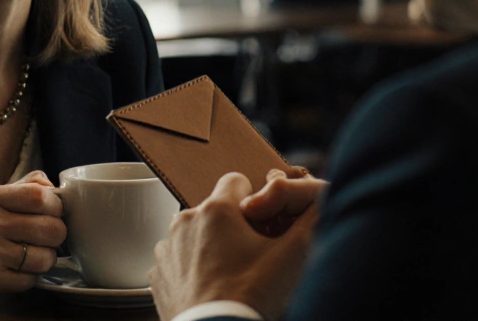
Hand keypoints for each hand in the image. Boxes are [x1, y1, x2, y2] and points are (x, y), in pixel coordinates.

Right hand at [0, 170, 65, 297]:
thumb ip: (24, 185)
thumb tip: (54, 186)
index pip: (40, 197)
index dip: (56, 206)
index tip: (54, 212)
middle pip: (50, 229)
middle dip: (57, 235)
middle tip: (48, 237)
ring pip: (45, 258)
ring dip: (46, 258)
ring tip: (32, 254)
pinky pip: (29, 281)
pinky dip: (29, 277)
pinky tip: (18, 269)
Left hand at [149, 173, 317, 320]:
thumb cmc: (251, 297)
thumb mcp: (291, 256)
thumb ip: (309, 221)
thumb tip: (319, 202)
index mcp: (215, 209)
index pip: (236, 181)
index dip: (253, 200)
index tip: (260, 224)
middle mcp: (185, 221)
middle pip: (215, 210)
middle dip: (231, 226)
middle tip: (249, 256)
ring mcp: (168, 248)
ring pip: (194, 235)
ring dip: (209, 247)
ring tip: (229, 276)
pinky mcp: (158, 275)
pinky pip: (177, 261)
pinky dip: (191, 270)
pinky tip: (209, 288)